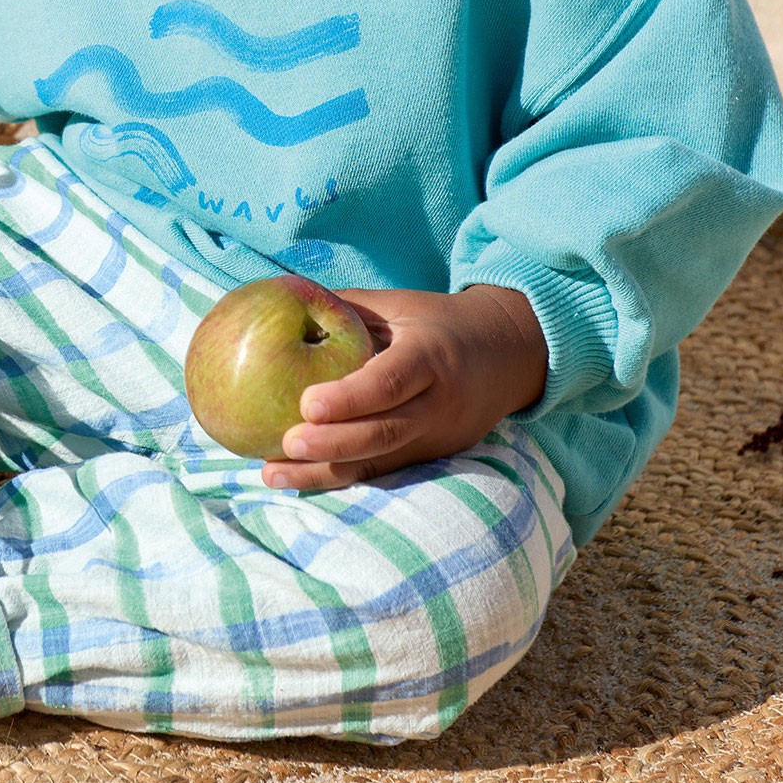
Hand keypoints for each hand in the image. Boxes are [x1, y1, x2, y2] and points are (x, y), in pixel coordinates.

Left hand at [260, 284, 548, 491]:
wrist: (509, 355)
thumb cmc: (438, 322)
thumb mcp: (400, 304)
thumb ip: (348, 308)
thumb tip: (282, 303)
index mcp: (431, 356)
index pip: (390, 382)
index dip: (350, 397)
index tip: (307, 404)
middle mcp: (439, 403)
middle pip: (385, 432)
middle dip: (332, 444)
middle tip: (284, 444)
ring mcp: (438, 437)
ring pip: (380, 462)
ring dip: (325, 472)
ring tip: (273, 474)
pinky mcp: (431, 457)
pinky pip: (383, 472)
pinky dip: (340, 476)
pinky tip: (298, 480)